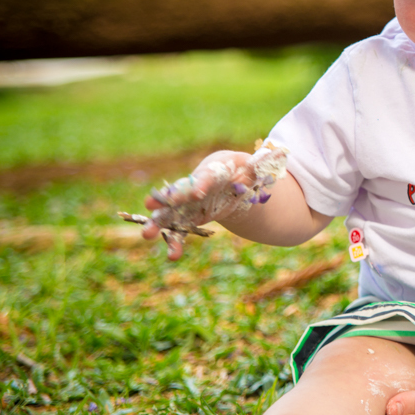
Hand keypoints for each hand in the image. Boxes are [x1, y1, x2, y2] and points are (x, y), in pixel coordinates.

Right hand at [127, 144, 286, 260]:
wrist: (230, 179)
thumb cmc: (242, 170)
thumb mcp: (254, 168)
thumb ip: (257, 168)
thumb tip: (268, 158)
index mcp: (213, 171)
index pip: (205, 178)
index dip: (200, 185)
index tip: (195, 194)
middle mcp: (195, 186)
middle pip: (178, 192)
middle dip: (166, 199)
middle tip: (150, 205)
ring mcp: (189, 203)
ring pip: (171, 212)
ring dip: (158, 223)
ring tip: (147, 234)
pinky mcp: (189, 217)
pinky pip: (180, 231)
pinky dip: (176, 243)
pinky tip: (172, 256)